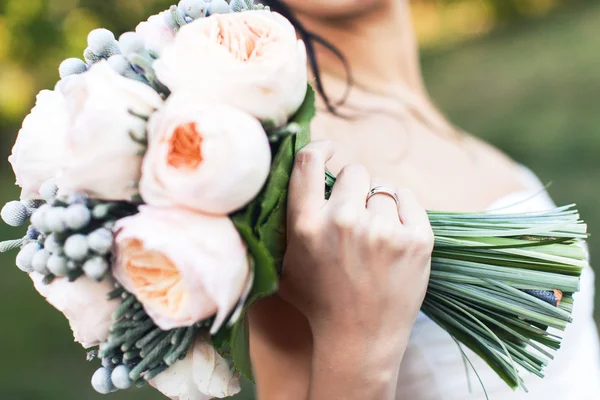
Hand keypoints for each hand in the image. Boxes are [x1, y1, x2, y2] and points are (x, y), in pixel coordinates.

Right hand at [280, 141, 432, 398]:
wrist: (361, 340)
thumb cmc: (320, 302)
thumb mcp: (286, 265)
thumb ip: (285, 222)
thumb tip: (289, 175)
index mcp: (307, 225)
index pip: (309, 160)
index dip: (320, 147)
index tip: (328, 150)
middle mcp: (343, 221)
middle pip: (354, 171)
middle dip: (354, 188)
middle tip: (354, 218)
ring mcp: (383, 230)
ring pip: (382, 188)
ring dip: (378, 205)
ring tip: (374, 240)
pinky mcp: (417, 238)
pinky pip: (407, 198)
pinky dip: (402, 210)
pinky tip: (394, 236)